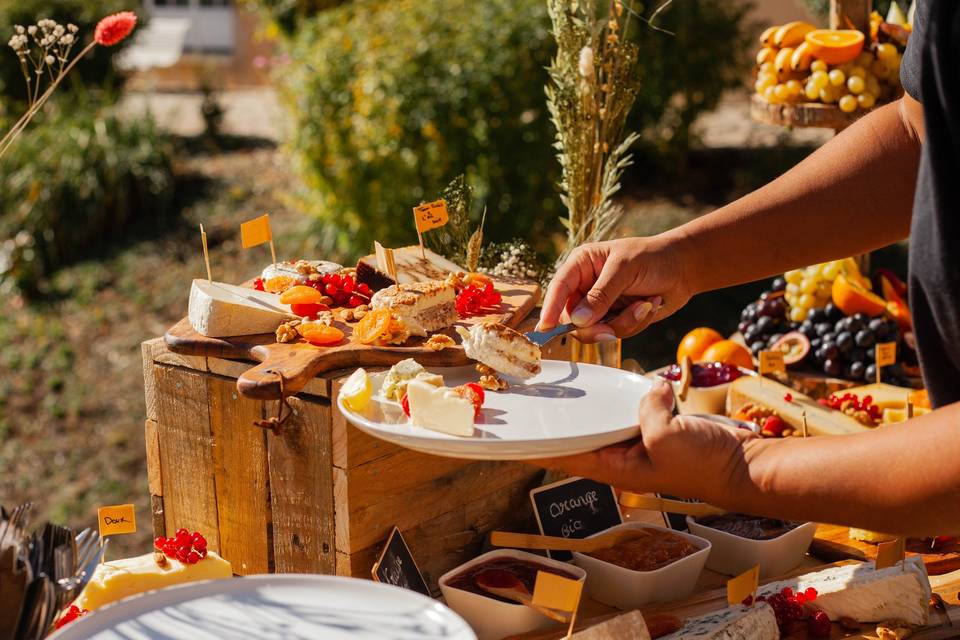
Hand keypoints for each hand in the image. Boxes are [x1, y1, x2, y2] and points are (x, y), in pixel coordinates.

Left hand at [530, 383, 758, 501]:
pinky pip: (634, 411)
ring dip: (594, 408)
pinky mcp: (658, 429)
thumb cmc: (703, 463)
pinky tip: (619, 381)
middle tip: (538, 400)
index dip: (541, 447)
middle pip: (582, 438)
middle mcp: (622, 458)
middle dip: (562, 422)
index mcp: (616, 469)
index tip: (516, 437)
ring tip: (569, 389)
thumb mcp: (666, 435)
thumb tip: (650, 390)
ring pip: (607, 422)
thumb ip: (646, 411)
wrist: (743, 466)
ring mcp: (640, 444)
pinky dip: (625, 398)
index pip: (567, 457)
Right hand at [539, 234, 694, 341]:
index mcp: (581, 265)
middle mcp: (586, 287)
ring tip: (646, 304)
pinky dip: (635, 324)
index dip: (550, 309)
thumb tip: (578, 320)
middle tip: (612, 328)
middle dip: (596, 325)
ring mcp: (600, 305)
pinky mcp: (616, 319)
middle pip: (573, 319)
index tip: (545, 328)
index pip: (558, 288)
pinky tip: (650, 305)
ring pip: (596, 330)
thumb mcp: (625, 269)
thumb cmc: (654, 257)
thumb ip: (601, 295)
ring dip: (624, 323)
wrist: (685, 268)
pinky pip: (616, 333)